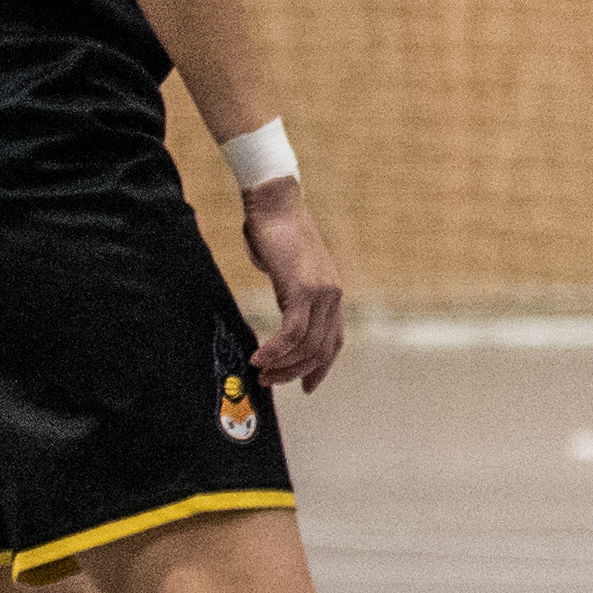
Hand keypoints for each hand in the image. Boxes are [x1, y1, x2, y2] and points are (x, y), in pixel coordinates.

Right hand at [238, 179, 346, 389]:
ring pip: (307, 345)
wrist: (275, 206)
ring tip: (261, 372)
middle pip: (321, 349)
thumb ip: (290, 297)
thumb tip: (279, 319)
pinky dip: (275, 350)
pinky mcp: (303, 289)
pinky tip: (258, 357)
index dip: (320, 367)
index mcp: (332, 294)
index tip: (305, 387)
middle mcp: (333, 296)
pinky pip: (292, 332)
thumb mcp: (288, 273)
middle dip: (295, 372)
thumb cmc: (274, 236)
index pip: (334, 341)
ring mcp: (322, 293)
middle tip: (269, 381)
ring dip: (282, 365)